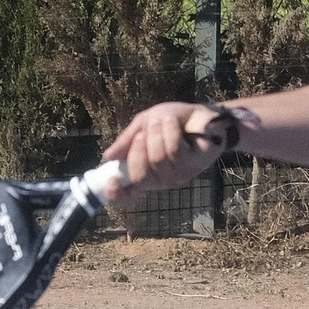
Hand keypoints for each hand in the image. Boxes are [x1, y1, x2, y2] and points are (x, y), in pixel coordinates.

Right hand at [101, 102, 234, 205]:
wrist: (200, 112)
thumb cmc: (171, 122)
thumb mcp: (143, 124)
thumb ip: (127, 141)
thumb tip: (108, 157)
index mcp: (145, 173)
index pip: (127, 195)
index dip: (116, 194)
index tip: (111, 182)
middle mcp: (160, 180)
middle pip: (141, 176)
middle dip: (138, 148)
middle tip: (146, 131)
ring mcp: (179, 176)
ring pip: (158, 159)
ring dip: (157, 133)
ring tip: (164, 121)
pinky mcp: (195, 166)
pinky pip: (175, 151)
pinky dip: (170, 131)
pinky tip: (173, 123)